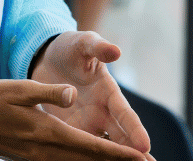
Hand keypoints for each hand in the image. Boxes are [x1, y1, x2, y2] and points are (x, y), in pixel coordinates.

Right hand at [0, 78, 148, 160]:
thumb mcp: (21, 87)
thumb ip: (48, 92)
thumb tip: (71, 93)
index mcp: (47, 131)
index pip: (91, 147)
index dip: (118, 155)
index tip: (140, 158)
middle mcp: (44, 150)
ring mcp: (36, 157)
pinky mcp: (29, 157)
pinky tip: (88, 160)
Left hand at [31, 32, 151, 157]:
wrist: (48, 58)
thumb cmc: (71, 48)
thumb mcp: (84, 43)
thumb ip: (98, 48)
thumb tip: (115, 51)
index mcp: (108, 92)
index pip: (125, 114)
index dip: (135, 130)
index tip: (145, 146)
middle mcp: (101, 112)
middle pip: (120, 138)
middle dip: (132, 155)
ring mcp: (85, 123)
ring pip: (101, 148)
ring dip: (111, 160)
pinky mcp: (67, 129)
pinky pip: (76, 147)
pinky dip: (83, 158)